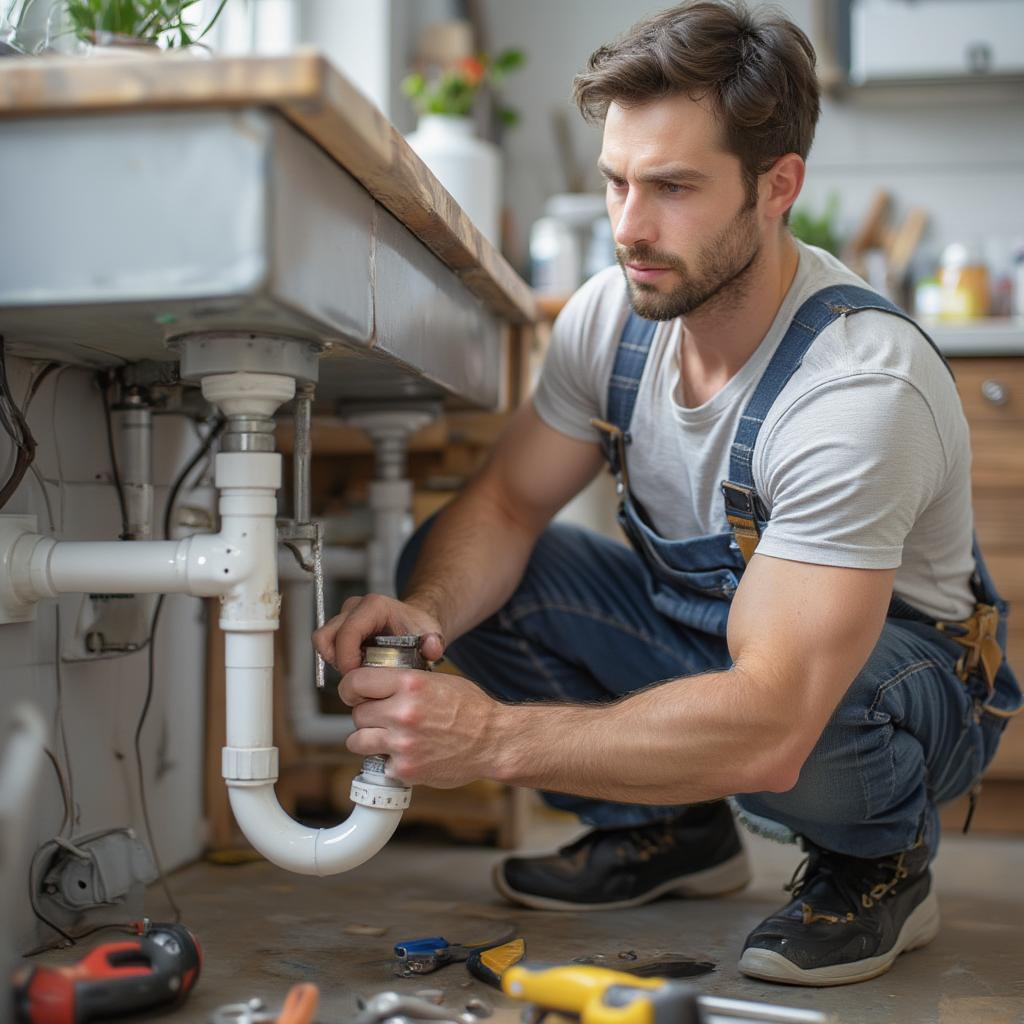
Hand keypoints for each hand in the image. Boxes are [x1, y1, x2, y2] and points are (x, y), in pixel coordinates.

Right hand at [313, 594, 444, 675]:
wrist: (414, 624)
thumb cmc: (419, 629)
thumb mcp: (430, 635)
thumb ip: (433, 642)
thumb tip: (432, 647)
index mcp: (373, 606)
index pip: (347, 633)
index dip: (347, 660)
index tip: (358, 679)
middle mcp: (354, 607)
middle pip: (327, 637)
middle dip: (340, 663)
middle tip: (359, 678)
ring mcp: (344, 616)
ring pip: (323, 642)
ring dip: (336, 662)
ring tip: (359, 672)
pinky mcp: (338, 627)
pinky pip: (327, 647)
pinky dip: (338, 661)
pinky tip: (358, 668)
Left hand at [340, 666, 503, 787]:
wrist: (493, 740)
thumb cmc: (470, 708)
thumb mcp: (437, 681)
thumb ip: (404, 682)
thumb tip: (375, 686)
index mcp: (409, 684)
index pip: (356, 682)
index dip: (351, 688)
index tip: (353, 693)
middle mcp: (402, 712)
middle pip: (357, 713)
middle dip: (367, 715)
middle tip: (382, 718)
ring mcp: (402, 743)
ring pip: (358, 740)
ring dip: (369, 738)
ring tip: (387, 737)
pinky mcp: (405, 769)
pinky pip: (380, 763)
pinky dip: (389, 761)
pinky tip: (407, 754)